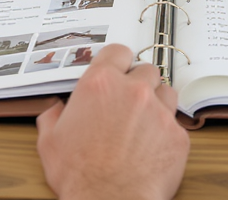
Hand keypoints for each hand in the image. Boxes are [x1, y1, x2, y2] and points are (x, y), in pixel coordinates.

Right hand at [36, 44, 189, 199]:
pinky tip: (152, 147)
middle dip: (138, 83)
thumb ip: (53, 116)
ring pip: (166, 92)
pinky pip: (176, 124)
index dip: (117, 61)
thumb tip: (55, 109)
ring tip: (143, 124)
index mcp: (100, 85)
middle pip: (146, 70)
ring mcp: (159, 112)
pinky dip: (166, 133)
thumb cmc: (80, 176)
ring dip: (157, 103)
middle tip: (128, 104)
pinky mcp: (177, 135)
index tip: (117, 69)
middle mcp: (133, 91)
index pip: (118, 51)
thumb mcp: (50, 142)